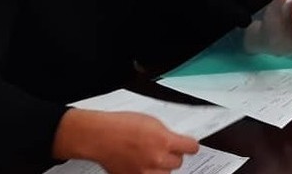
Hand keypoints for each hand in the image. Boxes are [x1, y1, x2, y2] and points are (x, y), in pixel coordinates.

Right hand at [53, 109, 197, 173]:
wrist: (100, 136)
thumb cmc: (121, 125)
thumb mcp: (152, 122)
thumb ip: (167, 134)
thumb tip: (177, 141)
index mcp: (165, 141)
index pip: (192, 148)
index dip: (189, 145)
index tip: (188, 145)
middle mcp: (157, 159)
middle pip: (178, 163)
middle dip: (173, 155)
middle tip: (164, 149)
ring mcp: (145, 172)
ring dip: (162, 167)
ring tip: (151, 157)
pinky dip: (148, 172)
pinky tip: (141, 163)